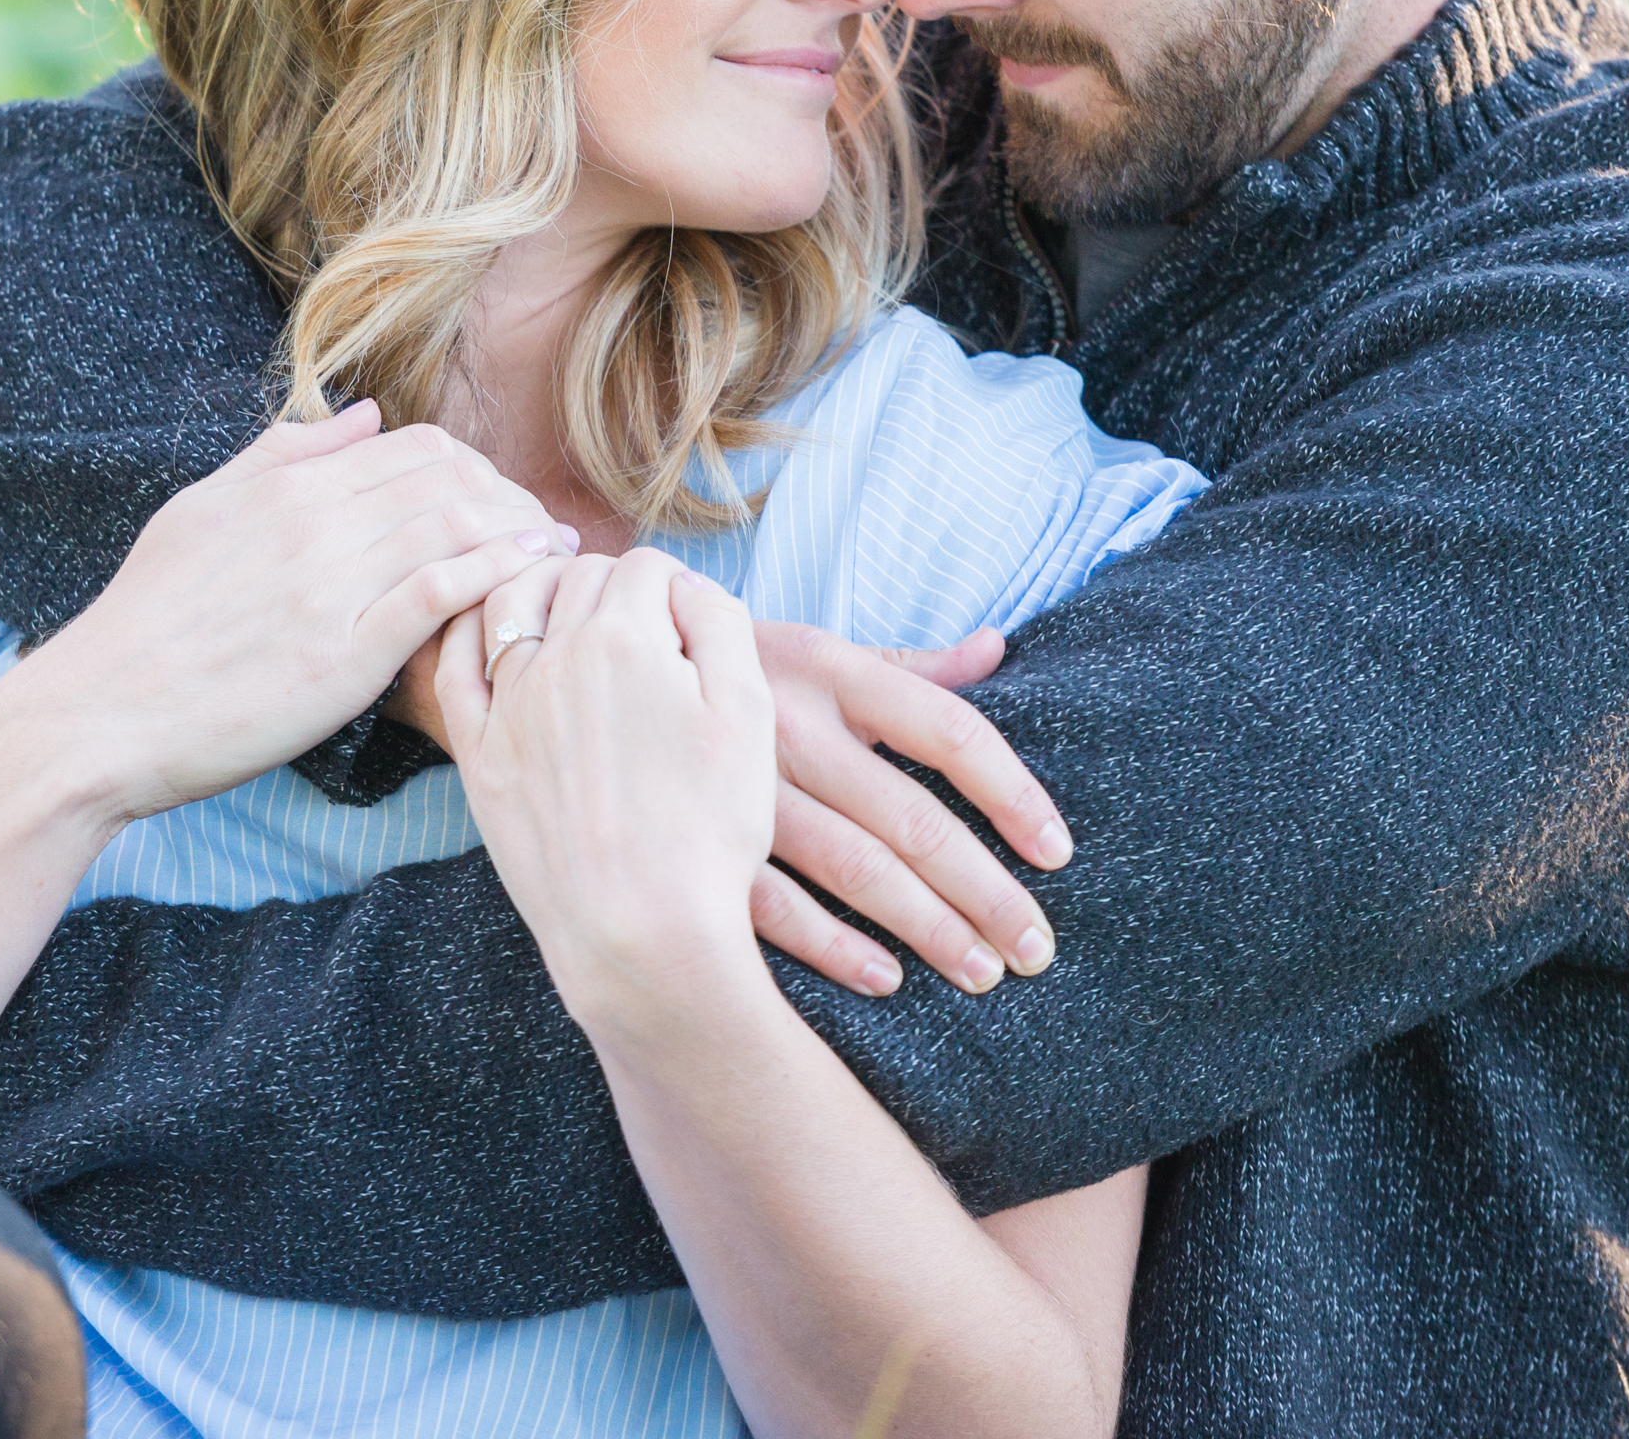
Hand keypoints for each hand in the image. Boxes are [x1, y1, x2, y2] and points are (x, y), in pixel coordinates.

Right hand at [0, 402, 572, 822]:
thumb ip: (280, 456)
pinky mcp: (346, 652)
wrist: (102, 713)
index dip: (472, 467)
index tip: (499, 498)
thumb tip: (360, 413)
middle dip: (510, 495)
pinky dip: (497, 572)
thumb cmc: (146, 621)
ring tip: (558, 554)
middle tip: (544, 528)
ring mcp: (333, 584)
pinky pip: (443, 590)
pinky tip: (531, 575)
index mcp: (286, 484)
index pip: (412, 446)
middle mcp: (315, 519)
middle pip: (449, 477)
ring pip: (457, 523)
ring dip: (520, 530)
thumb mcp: (201, 511)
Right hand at [414, 585, 1071, 998]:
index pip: (945, 728)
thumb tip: (997, 649)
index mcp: (825, 667)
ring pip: (852, 868)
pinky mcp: (688, 834)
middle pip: (910, 818)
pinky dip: (832, 945)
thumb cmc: (716, 665)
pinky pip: (771, 902)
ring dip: (926, 927)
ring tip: (984, 971)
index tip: (1058, 849)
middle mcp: (788, 724)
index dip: (1010, 791)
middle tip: (1038, 947)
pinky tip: (887, 979)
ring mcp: (735, 786)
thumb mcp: (805, 648)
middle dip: (984, 889)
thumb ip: (902, 661)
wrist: (570, 663)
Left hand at [431, 549, 778, 1021]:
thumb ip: (720, 623)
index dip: (674, 586)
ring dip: (541, 585)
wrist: (641, 932)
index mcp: (626, 639)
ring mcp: (507, 705)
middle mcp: (556, 657)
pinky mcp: (478, 754)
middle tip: (639, 618)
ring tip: (567, 599)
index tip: (688, 622)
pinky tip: (489, 626)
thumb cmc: (709, 829)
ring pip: (512, 603)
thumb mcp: (748, 715)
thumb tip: (682, 585)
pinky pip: (454, 666)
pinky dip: (470, 629)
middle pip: (581, 578)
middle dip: (614, 583)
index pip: (647, 567)